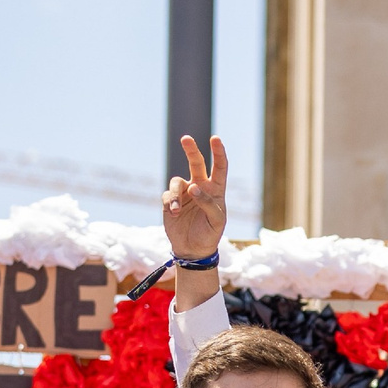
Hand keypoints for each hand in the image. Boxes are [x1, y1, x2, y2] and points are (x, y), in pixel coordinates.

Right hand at [164, 134, 229, 259]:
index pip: (219, 167)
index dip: (218, 153)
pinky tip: (174, 214)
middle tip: (186, 138)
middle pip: (196, 163)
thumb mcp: (216, 221)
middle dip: (191, 150)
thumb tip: (193, 187)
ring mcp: (184, 193)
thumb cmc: (210, 233)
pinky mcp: (170, 200)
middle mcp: (200, 187)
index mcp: (216, 189)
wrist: (193, 249)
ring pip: (177, 182)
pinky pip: (167, 196)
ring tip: (177, 210)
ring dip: (176, 195)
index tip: (215, 139)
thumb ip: (208, 203)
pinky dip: (170, 204)